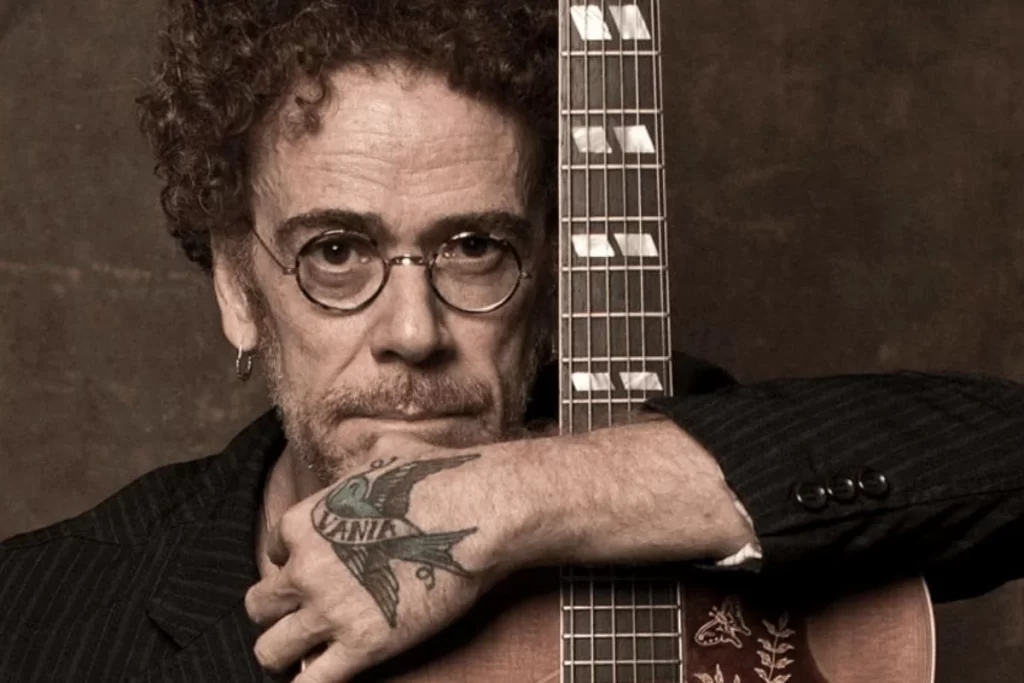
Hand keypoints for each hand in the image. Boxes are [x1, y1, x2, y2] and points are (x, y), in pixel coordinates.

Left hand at [245, 436, 504, 681]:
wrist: (473, 513)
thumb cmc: (433, 480)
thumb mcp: (381, 459)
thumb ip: (359, 471)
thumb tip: (369, 463)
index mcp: (303, 523)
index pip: (273, 553)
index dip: (294, 562)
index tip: (320, 570)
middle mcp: (304, 569)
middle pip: (260, 604)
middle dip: (279, 610)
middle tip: (308, 613)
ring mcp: (329, 611)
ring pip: (270, 650)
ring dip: (284, 651)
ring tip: (307, 652)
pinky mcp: (362, 646)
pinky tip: (324, 673)